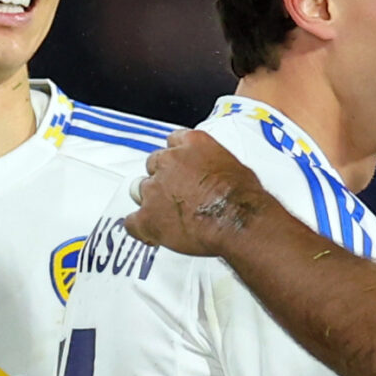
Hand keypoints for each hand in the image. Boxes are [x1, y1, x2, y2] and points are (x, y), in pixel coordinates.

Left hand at [125, 129, 270, 254]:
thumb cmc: (243, 196)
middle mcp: (168, 161)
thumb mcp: (232, 165)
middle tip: (177, 195)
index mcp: (191, 143)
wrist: (238, 220)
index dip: (176, 158)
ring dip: (152, 202)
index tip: (180, 168)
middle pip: (153, 165)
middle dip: (162, 179)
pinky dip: (141, 228)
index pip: (173, 141)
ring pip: (141, 191)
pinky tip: (151, 234)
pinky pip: (132, 222)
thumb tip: (213, 175)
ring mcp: (154, 188)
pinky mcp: (148, 216)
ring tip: (170, 217)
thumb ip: (211, 164)